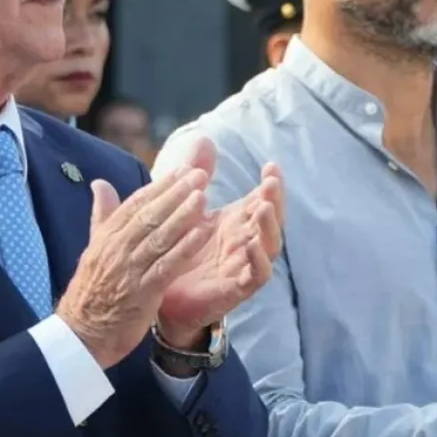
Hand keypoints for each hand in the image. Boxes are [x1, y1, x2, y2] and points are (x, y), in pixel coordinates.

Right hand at [57, 166, 213, 368]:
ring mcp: (128, 271)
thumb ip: (102, 216)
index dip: (160, 186)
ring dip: (183, 215)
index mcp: (106, 238)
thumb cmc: (91, 292)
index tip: (183, 170)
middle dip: (176, 193)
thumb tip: (99, 183)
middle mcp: (116, 250)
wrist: (81, 336)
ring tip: (203, 196)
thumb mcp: (94, 250)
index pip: (135, 204)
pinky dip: (185, 248)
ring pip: (159, 237)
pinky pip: (167, 266)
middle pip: (149, 215)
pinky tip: (203, 232)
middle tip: (199, 175)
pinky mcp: (141, 293)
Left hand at [157, 140, 284, 344]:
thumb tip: (204, 140)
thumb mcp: (186, 211)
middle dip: (275, 200)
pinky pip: (257, 275)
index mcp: (236, 222)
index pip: (262, 199)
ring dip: (270, 227)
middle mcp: (245, 241)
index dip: (271, 184)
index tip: (271, 165)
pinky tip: (251, 245)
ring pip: (270, 245)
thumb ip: (194, 179)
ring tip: (264, 208)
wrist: (161, 296)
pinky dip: (258, 260)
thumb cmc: (178, 252)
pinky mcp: (237, 288)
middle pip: (271, 219)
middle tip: (271, 182)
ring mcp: (244, 265)